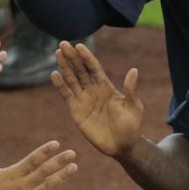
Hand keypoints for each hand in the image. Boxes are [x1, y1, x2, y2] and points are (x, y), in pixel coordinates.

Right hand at [52, 43, 145, 160]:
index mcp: (107, 87)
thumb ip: (131, 89)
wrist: (123, 146)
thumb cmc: (132, 126)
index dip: (86, 57)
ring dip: (64, 67)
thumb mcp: (134, 107)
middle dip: (72, 57)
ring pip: (72, 80)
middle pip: (80, 70)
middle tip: (63, 43)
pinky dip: (60, 85)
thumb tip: (134, 70)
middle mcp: (93, 91)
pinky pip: (67, 96)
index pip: (94, 68)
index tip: (79, 46)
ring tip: (57, 53)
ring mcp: (84, 100)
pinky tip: (54, 74)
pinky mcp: (76, 112)